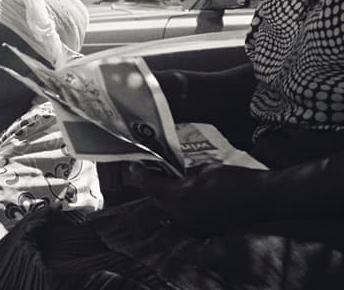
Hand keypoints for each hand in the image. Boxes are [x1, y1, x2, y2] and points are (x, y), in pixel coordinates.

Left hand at [129, 163, 267, 233]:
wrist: (263, 199)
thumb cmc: (236, 179)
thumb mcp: (204, 169)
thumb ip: (184, 174)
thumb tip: (172, 174)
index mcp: (180, 196)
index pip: (149, 186)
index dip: (139, 175)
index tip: (134, 167)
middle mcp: (182, 215)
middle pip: (156, 200)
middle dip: (151, 187)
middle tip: (149, 174)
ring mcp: (192, 226)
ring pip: (168, 212)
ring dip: (166, 199)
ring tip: (168, 185)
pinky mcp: (202, 231)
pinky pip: (183, 219)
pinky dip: (180, 209)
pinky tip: (187, 199)